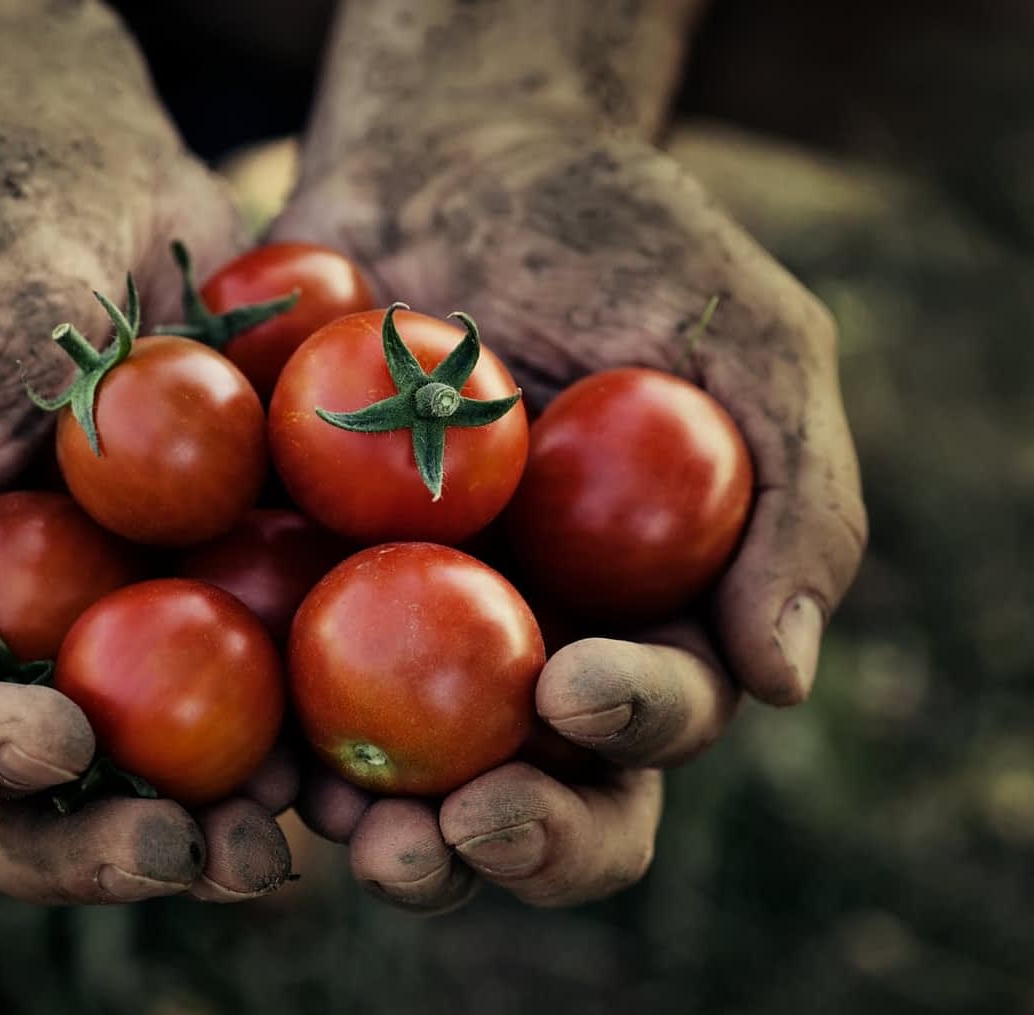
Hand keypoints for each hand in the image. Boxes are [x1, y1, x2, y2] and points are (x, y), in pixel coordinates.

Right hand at [0, 60, 294, 902]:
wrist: (81, 162)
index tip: (58, 740)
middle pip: (26, 799)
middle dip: (98, 844)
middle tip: (185, 856)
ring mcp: (105, 631)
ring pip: (148, 778)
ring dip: (213, 831)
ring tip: (280, 846)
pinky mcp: (209, 601)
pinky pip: (255, 699)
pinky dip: (300, 747)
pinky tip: (357, 773)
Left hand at [273, 120, 865, 909]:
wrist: (452, 155)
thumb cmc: (621, 237)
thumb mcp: (749, 340)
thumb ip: (796, 501)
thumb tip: (781, 677)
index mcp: (645, 618)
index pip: (656, 718)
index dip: (629, 733)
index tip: (576, 687)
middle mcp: (526, 655)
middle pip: (534, 797)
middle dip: (509, 840)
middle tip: (458, 832)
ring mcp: (402, 638)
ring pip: (397, 785)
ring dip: (376, 832)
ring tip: (339, 826)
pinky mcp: (292, 598)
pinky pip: (271, 690)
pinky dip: (256, 737)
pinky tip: (236, 754)